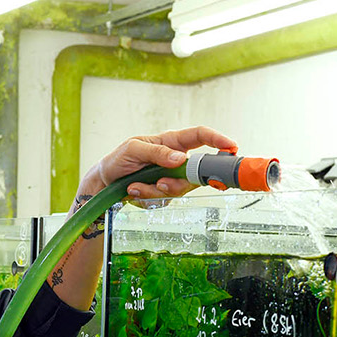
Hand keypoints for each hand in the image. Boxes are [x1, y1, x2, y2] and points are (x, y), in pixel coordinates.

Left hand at [80, 126, 238, 202]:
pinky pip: (166, 200)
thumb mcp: (133, 149)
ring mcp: (172, 178)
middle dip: (179, 181)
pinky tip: (133, 191)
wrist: (105, 183)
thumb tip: (181, 159)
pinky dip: (148, 197)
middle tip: (160, 184)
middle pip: (195, 172)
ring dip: (155, 190)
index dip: (218, 140)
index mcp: (171, 142)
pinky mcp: (165, 194)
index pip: (200, 136)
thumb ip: (157, 152)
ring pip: (179, 189)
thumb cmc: (118, 159)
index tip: (231, 147)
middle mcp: (176, 160)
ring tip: (134, 186)